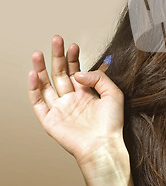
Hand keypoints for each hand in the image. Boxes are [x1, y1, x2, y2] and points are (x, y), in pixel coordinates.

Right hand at [28, 35, 124, 166]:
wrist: (104, 145)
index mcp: (86, 94)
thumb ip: (98, 77)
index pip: (75, 70)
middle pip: (60, 74)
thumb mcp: (113, 93)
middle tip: (56, 40)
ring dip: (41, 69)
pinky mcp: (50, 121)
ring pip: (46, 85)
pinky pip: (38, 102)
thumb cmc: (111, 124)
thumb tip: (78, 71)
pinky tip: (33, 74)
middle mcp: (71, 100)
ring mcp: (60, 109)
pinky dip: (33, 88)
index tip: (73, 45)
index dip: (73, 57)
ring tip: (38, 53)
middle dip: (57, 56)